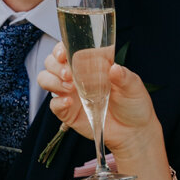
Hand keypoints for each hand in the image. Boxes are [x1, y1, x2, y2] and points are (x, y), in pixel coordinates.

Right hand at [39, 48, 163, 169]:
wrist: (133, 131)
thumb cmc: (133, 103)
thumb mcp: (133, 87)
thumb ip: (124, 77)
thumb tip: (115, 68)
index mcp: (89, 64)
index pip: (67, 49)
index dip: (60, 48)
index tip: (65, 53)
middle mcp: (76, 76)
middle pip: (51, 63)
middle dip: (56, 65)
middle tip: (69, 74)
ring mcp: (70, 93)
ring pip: (46, 79)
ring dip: (52, 80)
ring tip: (69, 86)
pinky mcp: (68, 112)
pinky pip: (53, 105)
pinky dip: (57, 102)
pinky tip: (69, 102)